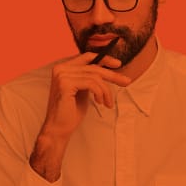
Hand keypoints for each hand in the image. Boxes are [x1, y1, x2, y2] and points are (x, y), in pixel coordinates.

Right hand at [29, 53, 130, 180]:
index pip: (87, 56)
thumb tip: (108, 70)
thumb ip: (90, 78)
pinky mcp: (65, 84)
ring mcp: (62, 75)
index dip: (104, 58)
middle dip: (112, 75)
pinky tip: (100, 102)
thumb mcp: (83, 90)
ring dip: (106, 90)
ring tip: (108, 103)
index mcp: (64, 67)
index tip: (118, 64)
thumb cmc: (70, 112)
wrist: (59, 129)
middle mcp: (61, 68)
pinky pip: (92, 84)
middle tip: (126, 82)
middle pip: (94, 67)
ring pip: (95, 77)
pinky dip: (100, 93)